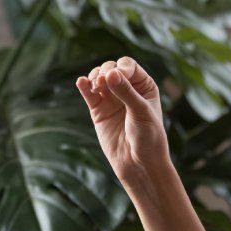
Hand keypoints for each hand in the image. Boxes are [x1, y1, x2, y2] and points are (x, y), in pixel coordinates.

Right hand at [75, 57, 170, 188]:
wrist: (139, 164)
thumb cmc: (148, 137)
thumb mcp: (141, 112)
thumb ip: (126, 92)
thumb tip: (110, 73)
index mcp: (144, 86)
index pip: (129, 66)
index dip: (121, 68)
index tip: (118, 76)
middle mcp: (127, 90)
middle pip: (111, 69)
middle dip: (105, 71)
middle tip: (103, 81)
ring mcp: (111, 100)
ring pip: (99, 79)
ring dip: (95, 77)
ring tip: (95, 85)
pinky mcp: (98, 111)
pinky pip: (89, 94)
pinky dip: (84, 86)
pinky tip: (81, 82)